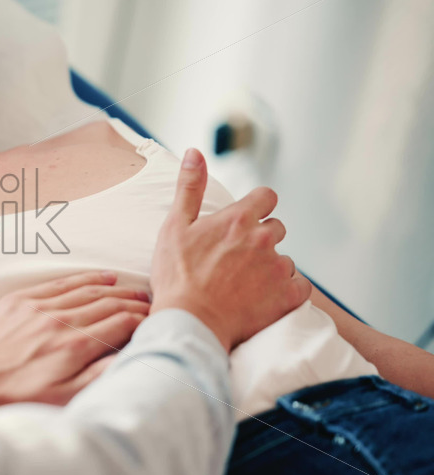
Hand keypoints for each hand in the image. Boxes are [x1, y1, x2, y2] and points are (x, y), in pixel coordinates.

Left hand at [0, 271, 149, 406]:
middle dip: (133, 302)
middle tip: (150, 302)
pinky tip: (100, 277)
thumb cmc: (11, 397)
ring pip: (87, 290)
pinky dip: (85, 279)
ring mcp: (38, 307)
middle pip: (107, 304)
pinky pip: (60, 283)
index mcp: (73, 346)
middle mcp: (59, 321)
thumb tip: (125, 357)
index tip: (154, 321)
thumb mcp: (59, 399)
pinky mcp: (19, 300)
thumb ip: (95, 377)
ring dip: (114, 288)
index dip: (141, 321)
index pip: (120, 324)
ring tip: (132, 289)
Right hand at [150, 149, 311, 350]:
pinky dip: (286, 292)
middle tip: (237, 260)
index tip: (245, 221)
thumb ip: (188, 187)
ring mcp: (278, 268)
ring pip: (285, 259)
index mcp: (239, 219)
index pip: (267, 196)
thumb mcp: (174, 226)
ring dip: (271, 268)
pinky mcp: (288, 296)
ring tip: (245, 285)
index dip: (257, 206)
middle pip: (277, 228)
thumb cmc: (176, 276)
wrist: (190, 322)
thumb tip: (194, 151)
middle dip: (261, 239)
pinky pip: (300, 287)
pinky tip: (264, 299)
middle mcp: (264, 238)